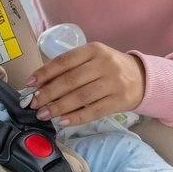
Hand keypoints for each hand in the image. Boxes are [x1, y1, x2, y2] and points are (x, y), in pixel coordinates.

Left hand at [26, 42, 145, 126]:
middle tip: (33, 103)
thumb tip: (40, 85)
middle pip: (70, 80)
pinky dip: (76, 117)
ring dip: (59, 107)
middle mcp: (104, 64)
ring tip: (44, 114)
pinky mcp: (120, 100)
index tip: (29, 84)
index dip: (45, 73)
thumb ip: (70, 69)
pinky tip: (63, 122)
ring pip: (81, 97)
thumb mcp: (93, 60)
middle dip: (48, 93)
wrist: (143, 78)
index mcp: (94, 50)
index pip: (64, 61)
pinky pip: (94, 110)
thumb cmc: (110, 69)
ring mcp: (113, 83)